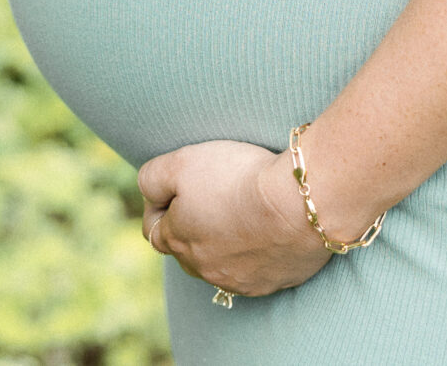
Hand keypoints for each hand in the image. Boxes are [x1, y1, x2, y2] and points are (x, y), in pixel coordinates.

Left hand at [138, 139, 332, 298]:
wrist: (298, 202)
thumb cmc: (239, 178)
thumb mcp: (181, 162)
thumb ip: (153, 177)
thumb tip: (148, 191)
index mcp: (177, 240)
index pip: (153, 228)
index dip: (161, 206)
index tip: (178, 187)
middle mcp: (202, 269)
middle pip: (186, 250)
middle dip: (192, 227)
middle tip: (211, 198)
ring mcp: (238, 281)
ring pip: (219, 265)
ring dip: (223, 243)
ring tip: (240, 214)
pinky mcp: (271, 283)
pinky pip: (255, 272)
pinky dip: (256, 254)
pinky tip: (268, 233)